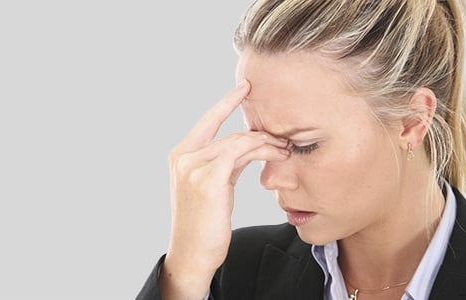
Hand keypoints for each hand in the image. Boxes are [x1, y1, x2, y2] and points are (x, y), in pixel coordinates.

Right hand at [160, 80, 289, 298]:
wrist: (192, 254)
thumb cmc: (204, 225)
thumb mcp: (214, 188)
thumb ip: (225, 164)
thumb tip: (248, 148)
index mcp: (181, 156)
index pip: (207, 121)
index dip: (226, 102)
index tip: (245, 86)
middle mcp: (184, 157)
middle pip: (229, 133)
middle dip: (259, 133)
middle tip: (283, 138)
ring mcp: (193, 166)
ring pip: (238, 141)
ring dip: (265, 143)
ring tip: (284, 149)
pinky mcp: (208, 178)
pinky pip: (240, 153)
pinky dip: (260, 151)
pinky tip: (275, 154)